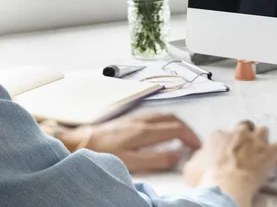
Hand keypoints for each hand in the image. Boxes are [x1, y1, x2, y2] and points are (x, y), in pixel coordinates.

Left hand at [65, 113, 200, 172]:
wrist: (80, 141)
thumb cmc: (102, 152)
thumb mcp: (130, 162)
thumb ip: (155, 159)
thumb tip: (176, 156)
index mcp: (146, 130)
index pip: (177, 129)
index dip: (190, 137)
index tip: (197, 146)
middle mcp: (144, 120)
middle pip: (174, 119)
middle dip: (188, 129)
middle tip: (194, 141)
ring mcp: (137, 117)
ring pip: (166, 115)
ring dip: (178, 124)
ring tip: (183, 136)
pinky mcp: (130, 119)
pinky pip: (156, 115)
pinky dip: (167, 121)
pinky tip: (163, 129)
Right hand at [183, 121, 276, 206]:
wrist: (225, 187)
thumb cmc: (206, 179)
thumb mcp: (191, 167)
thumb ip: (198, 157)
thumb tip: (200, 157)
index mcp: (219, 135)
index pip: (224, 133)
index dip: (226, 143)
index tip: (226, 153)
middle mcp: (238, 133)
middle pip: (245, 127)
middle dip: (246, 136)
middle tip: (244, 150)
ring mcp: (255, 140)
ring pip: (263, 131)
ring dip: (262, 139)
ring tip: (261, 151)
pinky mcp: (269, 151)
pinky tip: (274, 160)